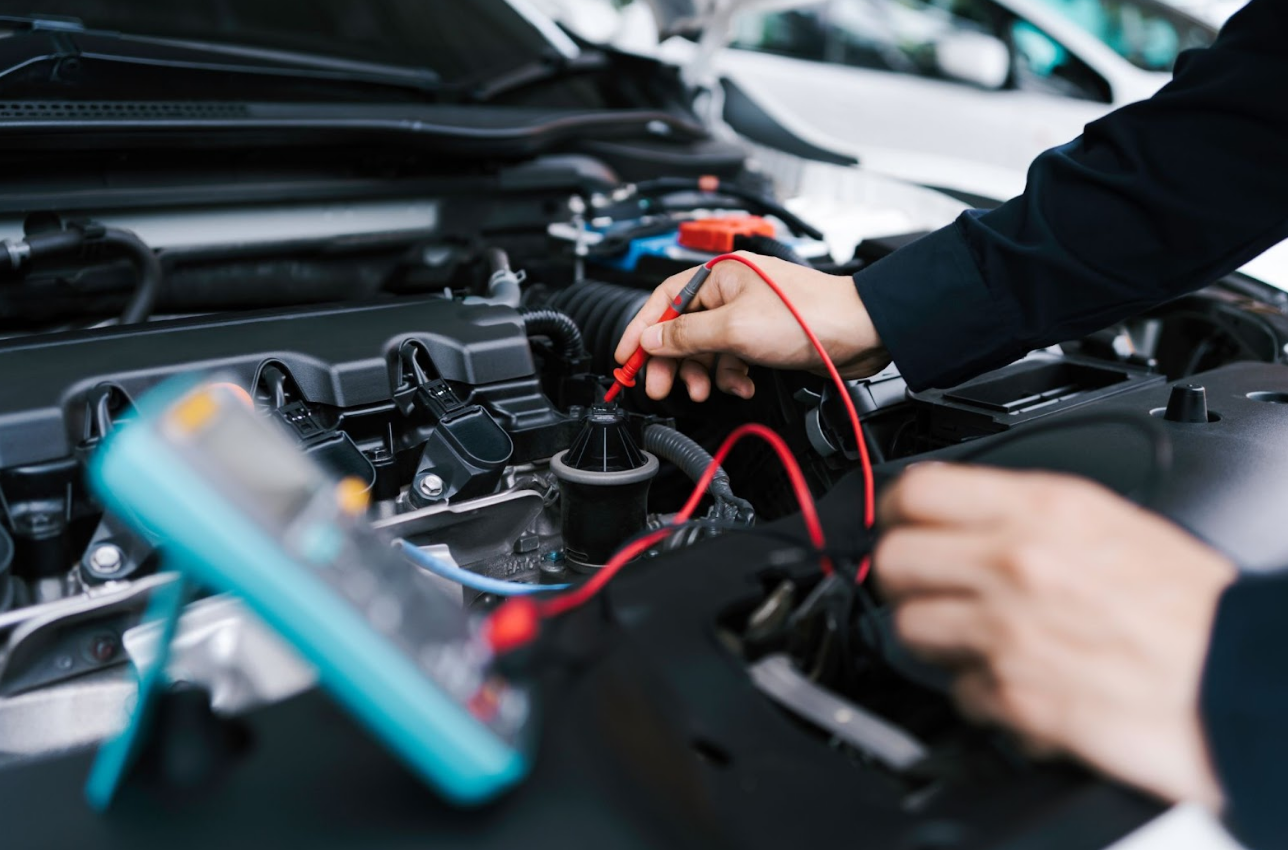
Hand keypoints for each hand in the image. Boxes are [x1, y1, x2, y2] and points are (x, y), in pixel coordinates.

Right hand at [614, 252, 888, 400]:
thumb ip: (686, 335)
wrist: (859, 332)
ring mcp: (746, 314)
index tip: (624, 357)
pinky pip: (731, 357)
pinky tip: (742, 385)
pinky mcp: (762, 336)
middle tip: (660, 387)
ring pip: (706, 348)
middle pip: (681, 328)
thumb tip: (650, 339)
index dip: (640, 329)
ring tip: (705, 390)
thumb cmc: (807, 316)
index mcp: (718, 275)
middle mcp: (730, 291)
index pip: (663, 300)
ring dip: (703, 373)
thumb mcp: (733, 329)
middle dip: (671, 361)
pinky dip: (731, 375)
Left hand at [874, 464, 1235, 807]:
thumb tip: (969, 516)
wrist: (1240, 682)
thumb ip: (1031, 516)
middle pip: (892, 560)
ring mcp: (1007, 631)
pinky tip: (1014, 682)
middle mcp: (1015, 563)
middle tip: (926, 587)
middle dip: (903, 578)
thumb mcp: (1114, 523)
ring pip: (908, 629)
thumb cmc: (1195, 612)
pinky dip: (978, 693)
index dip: (897, 511)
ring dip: (933, 638)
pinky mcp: (1011, 695)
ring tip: (973, 640)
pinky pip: (956, 691)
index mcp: (1043, 511)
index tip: (899, 524)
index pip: (917, 490)